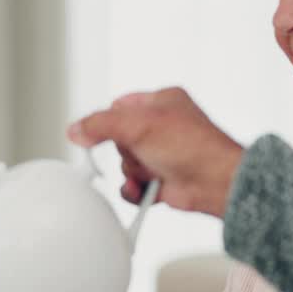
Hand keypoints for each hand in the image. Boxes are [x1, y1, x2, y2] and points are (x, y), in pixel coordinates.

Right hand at [68, 88, 244, 217]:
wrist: (216, 183)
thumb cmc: (193, 147)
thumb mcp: (137, 125)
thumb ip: (100, 124)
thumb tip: (76, 130)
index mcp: (162, 102)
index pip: (119, 106)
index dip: (108, 121)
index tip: (98, 132)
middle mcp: (163, 126)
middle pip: (119, 138)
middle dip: (125, 151)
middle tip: (139, 152)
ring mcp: (163, 154)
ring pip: (125, 163)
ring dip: (132, 172)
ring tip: (151, 171)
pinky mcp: (163, 180)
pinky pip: (133, 185)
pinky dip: (135, 190)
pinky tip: (145, 188)